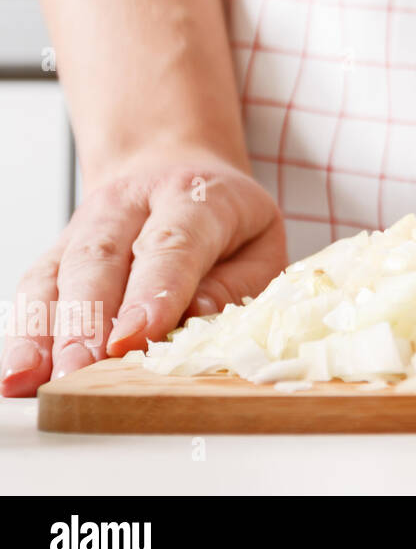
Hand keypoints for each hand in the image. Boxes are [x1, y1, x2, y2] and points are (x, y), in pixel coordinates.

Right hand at [2, 149, 284, 396]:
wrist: (175, 168)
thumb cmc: (227, 219)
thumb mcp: (260, 243)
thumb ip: (236, 284)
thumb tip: (197, 320)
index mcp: (195, 196)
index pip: (171, 243)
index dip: (152, 292)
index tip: (134, 339)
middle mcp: (131, 203)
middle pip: (101, 259)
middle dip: (88, 320)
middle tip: (81, 371)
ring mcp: (88, 223)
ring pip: (59, 273)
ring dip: (46, 331)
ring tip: (38, 380)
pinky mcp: (60, 248)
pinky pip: (36, 287)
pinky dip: (26, 329)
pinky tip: (19, 371)